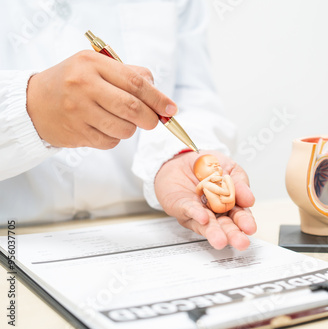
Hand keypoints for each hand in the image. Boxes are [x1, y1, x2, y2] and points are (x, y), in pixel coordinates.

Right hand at [26, 50, 176, 148]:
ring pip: (124, 129)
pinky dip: (114, 139)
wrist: (33, 103)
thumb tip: (160, 97)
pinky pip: (110, 142)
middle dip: (150, 119)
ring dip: (130, 129)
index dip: (158, 98)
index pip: (136, 83)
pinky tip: (103, 128)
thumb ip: (129, 75)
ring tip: (119, 120)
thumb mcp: (96, 66)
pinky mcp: (76, 133)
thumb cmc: (73, 83)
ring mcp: (78, 111)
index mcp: (93, 64)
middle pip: (133, 108)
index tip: (171, 109)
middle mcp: (84, 85)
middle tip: (153, 121)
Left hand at [155, 151, 255, 250]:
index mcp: (229, 203)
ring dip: (214, 232)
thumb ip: (240, 183)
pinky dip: (196, 214)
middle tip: (241, 243)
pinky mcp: (181, 206)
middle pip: (224, 225)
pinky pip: (188, 210)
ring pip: (206, 224)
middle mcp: (214, 212)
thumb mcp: (230, 169)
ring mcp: (197, 212)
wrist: (184, 156)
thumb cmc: (208, 165)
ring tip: (221, 241)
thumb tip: (250, 200)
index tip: (250, 228)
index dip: (245, 222)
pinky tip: (204, 218)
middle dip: (233, 234)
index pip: (239, 215)